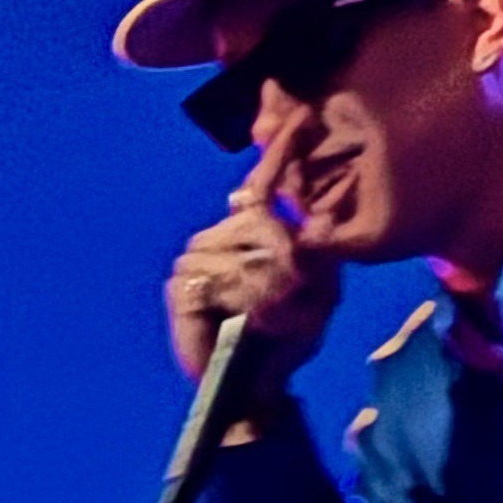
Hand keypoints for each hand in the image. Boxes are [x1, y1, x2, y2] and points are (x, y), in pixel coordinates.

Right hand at [164, 111, 341, 396]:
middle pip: (263, 221)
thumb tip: (319, 213)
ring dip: (271, 288)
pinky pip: (222, 275)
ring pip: (246, 251)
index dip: (280, 150)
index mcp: (252, 233)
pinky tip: (247, 318)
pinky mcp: (182, 284)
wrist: (255, 387)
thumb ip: (320, 254)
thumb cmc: (286, 339)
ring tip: (272, 317)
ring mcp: (197, 258)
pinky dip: (245, 298)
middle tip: (297, 300)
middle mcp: (220, 237)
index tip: (299, 115)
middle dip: (290, 263)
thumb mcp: (320, 294)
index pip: (264, 183)